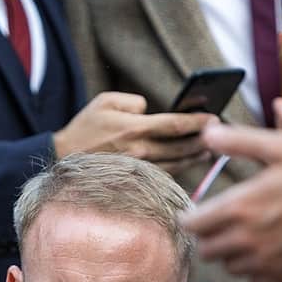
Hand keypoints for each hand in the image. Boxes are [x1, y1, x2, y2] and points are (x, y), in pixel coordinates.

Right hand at [54, 91, 216, 173]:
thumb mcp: (104, 101)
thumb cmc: (84, 128)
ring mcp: (138, 169)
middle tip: (219, 135)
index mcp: (135, 128)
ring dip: (194, 158)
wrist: (62, 160)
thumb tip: (149, 108)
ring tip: (206, 151)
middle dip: (203, 141)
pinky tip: (185, 164)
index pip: (176, 125)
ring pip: (176, 164)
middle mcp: (140, 151)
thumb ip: (132, 101)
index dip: (198, 122)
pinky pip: (162, 176)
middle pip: (182, 148)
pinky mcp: (134, 181)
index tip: (215, 118)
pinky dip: (177, 170)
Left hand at [181, 123, 281, 281]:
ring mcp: (263, 261)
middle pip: (207, 249)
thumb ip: (241, 142)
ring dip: (233, 254)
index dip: (196, 216)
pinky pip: (253, 281)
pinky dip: (256, 270)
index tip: (204, 212)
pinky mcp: (280, 276)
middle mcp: (247, 238)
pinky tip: (270, 251)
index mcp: (240, 206)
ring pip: (229, 266)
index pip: (193, 224)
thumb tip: (209, 133)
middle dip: (212, 237)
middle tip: (227, 224)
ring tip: (252, 236)